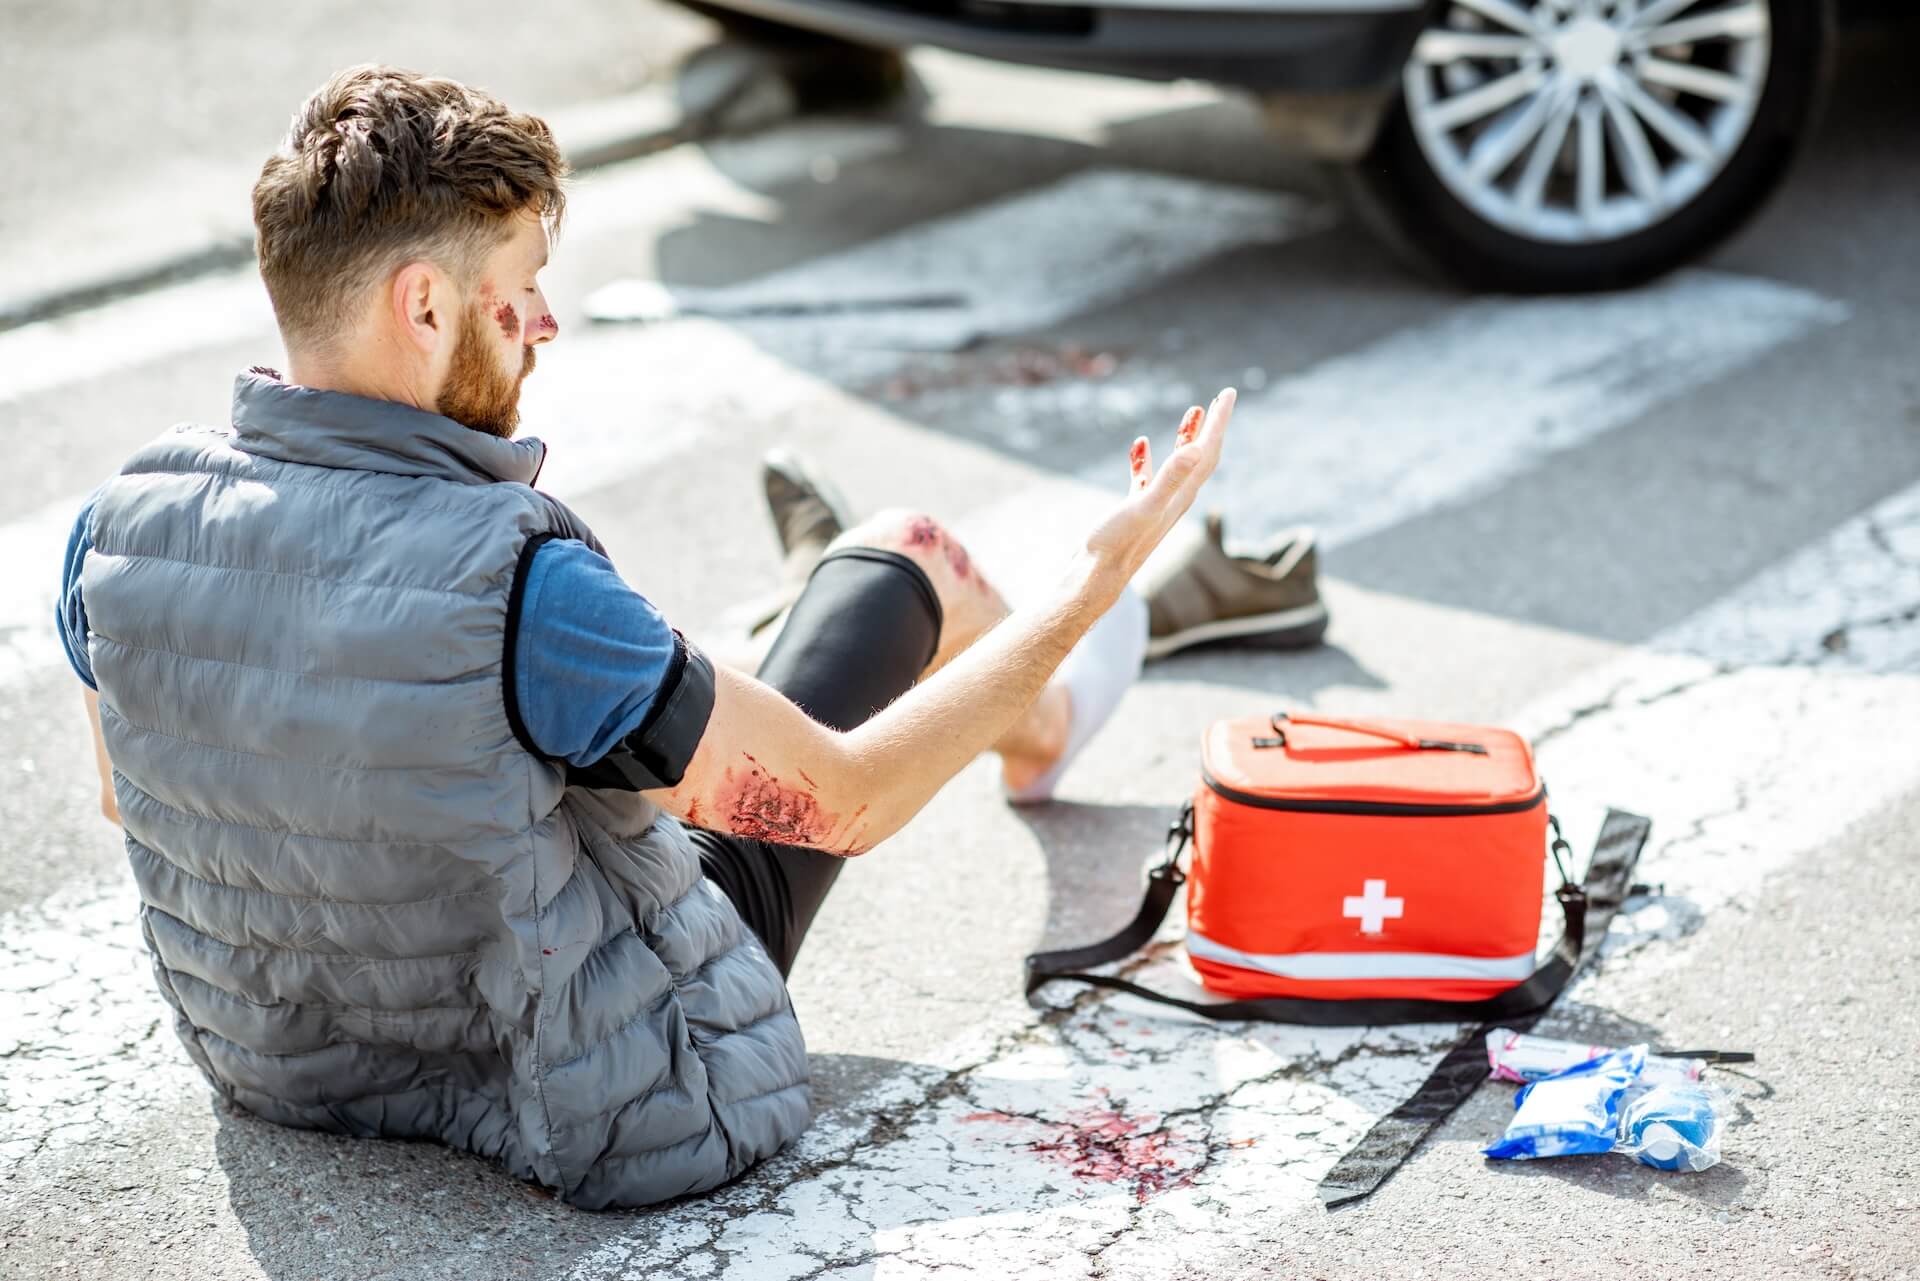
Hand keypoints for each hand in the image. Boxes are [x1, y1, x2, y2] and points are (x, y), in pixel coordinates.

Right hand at [1078, 387, 1235, 599]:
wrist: (1097, 576)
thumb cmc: (1119, 543)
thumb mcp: (1144, 506)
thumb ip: (1169, 478)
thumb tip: (1196, 448)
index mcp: (1182, 494)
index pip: (1208, 450)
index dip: (1219, 421)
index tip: (1227, 393)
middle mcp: (1176, 498)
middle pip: (1202, 455)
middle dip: (1213, 426)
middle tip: (1221, 398)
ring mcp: (1157, 504)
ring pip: (1179, 465)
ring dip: (1186, 438)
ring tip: (1191, 413)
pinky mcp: (1137, 509)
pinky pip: (1148, 477)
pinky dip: (1148, 458)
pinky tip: (1139, 446)